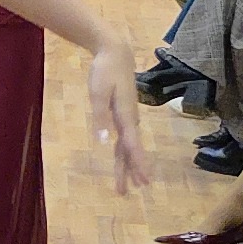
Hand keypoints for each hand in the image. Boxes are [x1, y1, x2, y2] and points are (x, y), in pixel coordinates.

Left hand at [80, 41, 151, 191]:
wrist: (115, 53)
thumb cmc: (105, 72)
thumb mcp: (98, 93)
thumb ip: (100, 117)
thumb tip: (104, 141)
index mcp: (125, 117)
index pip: (132, 146)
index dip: (138, 165)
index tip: (144, 181)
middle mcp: (130, 120)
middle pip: (131, 150)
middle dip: (132, 170)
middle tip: (133, 190)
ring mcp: (128, 117)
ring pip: (128, 146)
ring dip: (128, 165)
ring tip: (129, 183)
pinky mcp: (123, 114)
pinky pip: (125, 138)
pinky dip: (124, 152)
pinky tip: (123, 160)